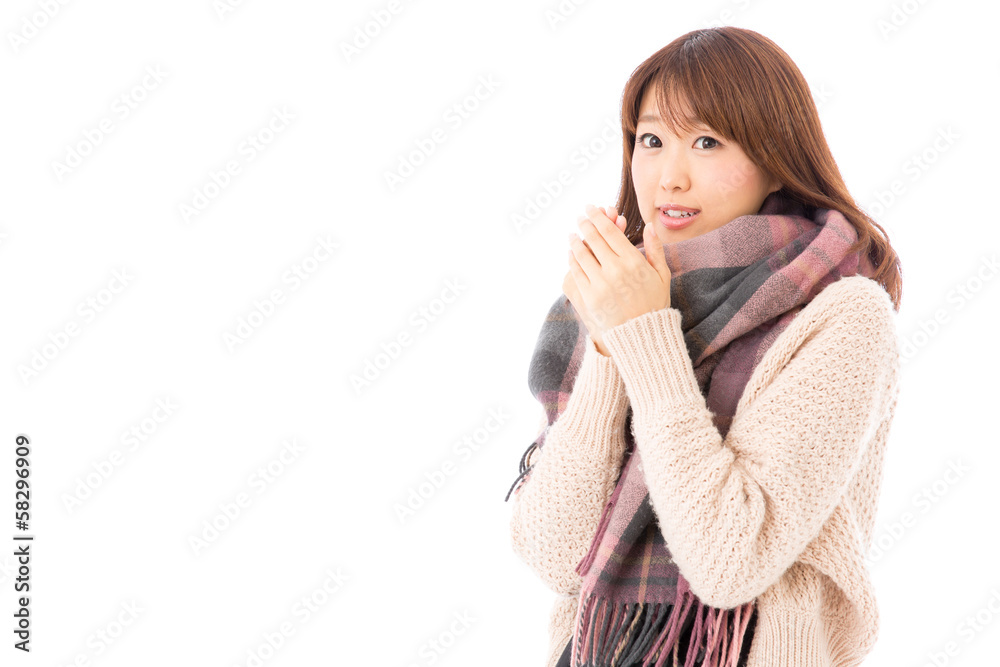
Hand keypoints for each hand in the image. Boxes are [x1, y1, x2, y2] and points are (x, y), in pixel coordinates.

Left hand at [562, 203, 670, 351]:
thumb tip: (650, 225)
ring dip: (575, 240)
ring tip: (573, 233)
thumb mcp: (662, 276)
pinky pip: (576, 272)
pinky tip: (572, 253)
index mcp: (634, 262)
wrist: (641, 337)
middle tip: (580, 216)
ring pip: (582, 254)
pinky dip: (572, 260)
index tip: (591, 209)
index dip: (598, 217)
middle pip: (594, 238)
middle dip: (585, 224)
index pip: (610, 232)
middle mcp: (615, 270)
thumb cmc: (654, 304)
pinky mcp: (588, 297)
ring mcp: (599, 284)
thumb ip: (655, 249)